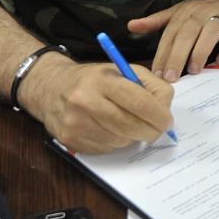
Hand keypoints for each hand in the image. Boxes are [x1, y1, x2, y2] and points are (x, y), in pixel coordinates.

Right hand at [22, 58, 173, 154]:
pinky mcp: (71, 141)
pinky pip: (107, 149)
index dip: (160, 116)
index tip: (168, 121)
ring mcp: (76, 124)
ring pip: (121, 141)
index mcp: (103, 80)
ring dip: (132, 135)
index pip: (141, 103)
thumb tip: (166, 111)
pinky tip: (109, 129)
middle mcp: (86, 102)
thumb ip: (150, 85)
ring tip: (127, 122)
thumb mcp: (122, 70)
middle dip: (152, 131)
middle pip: (132, 126)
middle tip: (158, 129)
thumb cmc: (94, 79)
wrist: (50, 88)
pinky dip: (116, 142)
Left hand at [129, 0, 218, 81]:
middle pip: (188, 33)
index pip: (171, 33)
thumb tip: (131, 26)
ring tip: (194, 70)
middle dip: (177, 55)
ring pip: (211, 32)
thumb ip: (157, 21)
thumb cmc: (209, 10)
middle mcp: (204, 12)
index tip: (156, 73)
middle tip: (171, 76)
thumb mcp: (181, 12)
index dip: (162, 53)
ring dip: (201, 51)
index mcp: (186, 12)